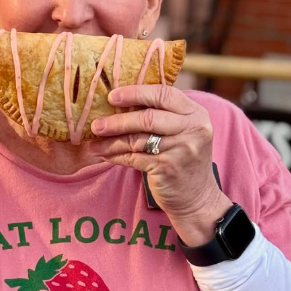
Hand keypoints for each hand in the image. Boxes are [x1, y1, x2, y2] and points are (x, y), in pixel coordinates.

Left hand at [90, 85, 231, 245]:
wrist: (197, 197)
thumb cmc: (183, 158)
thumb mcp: (184, 131)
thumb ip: (163, 114)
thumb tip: (119, 102)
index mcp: (196, 113)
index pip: (164, 94)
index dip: (136, 93)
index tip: (113, 96)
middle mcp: (193, 129)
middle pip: (148, 118)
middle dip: (118, 121)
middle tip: (96, 124)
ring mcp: (182, 149)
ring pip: (137, 140)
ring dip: (111, 142)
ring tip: (93, 143)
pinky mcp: (168, 168)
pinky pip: (134, 158)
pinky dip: (116, 156)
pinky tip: (103, 155)